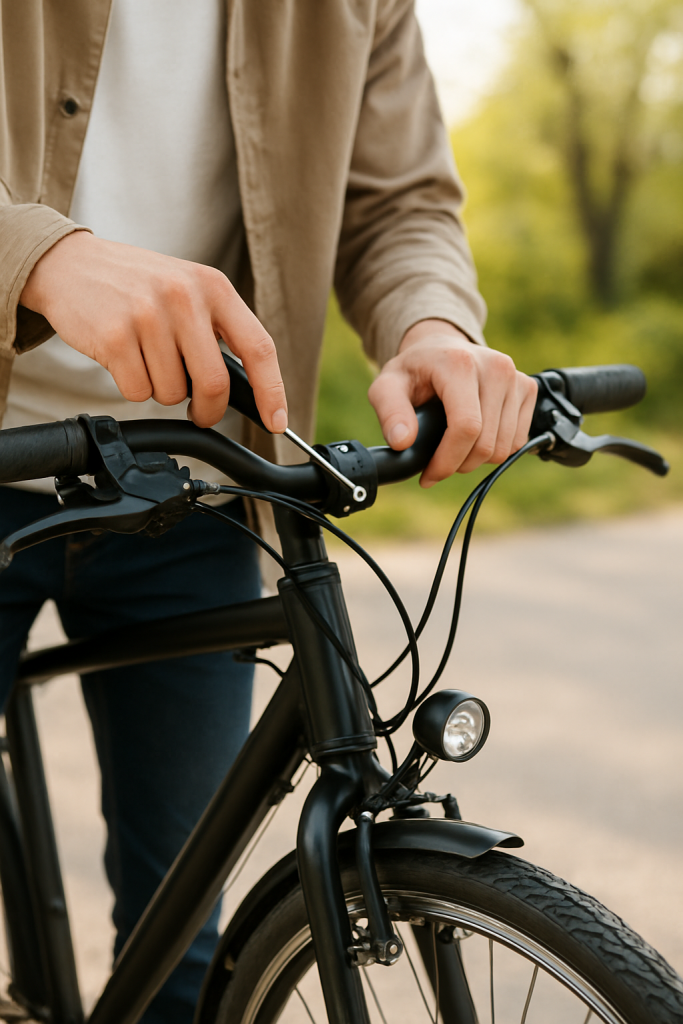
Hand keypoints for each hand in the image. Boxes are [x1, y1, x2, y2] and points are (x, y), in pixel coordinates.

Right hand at [19, 232, 287, 430]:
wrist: (70, 264)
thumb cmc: (137, 286)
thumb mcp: (187, 288)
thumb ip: (218, 330)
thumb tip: (249, 390)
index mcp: (213, 286)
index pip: (258, 347)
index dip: (272, 392)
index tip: (276, 422)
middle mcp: (184, 296)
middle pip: (214, 384)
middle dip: (208, 410)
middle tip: (199, 411)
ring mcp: (148, 315)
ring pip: (172, 393)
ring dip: (161, 390)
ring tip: (146, 358)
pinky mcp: (114, 336)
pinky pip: (137, 391)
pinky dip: (132, 387)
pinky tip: (123, 358)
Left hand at [368, 320, 536, 485]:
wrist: (441, 349)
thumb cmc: (414, 371)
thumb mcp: (387, 386)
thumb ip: (390, 413)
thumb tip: (402, 442)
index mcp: (460, 364)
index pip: (466, 427)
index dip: (447, 461)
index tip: (429, 475)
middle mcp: (496, 367)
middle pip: (486, 444)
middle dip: (459, 464)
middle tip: (438, 461)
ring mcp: (517, 378)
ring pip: (503, 448)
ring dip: (477, 459)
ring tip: (455, 446)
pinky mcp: (529, 389)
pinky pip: (517, 441)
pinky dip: (495, 448)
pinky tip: (476, 435)